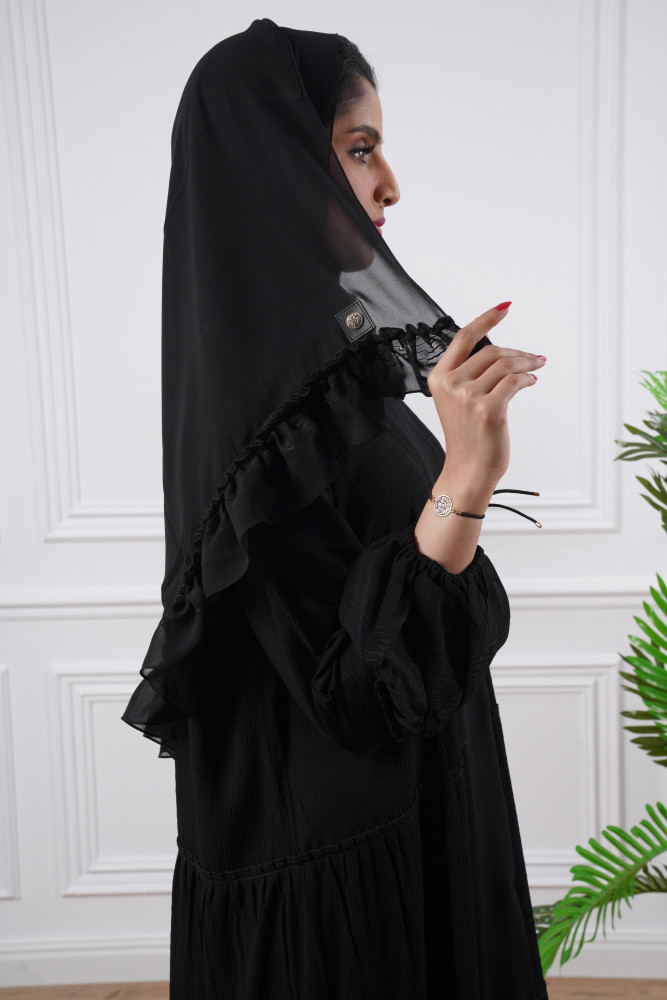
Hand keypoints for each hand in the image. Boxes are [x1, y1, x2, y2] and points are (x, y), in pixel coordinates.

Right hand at [426, 303, 544, 488]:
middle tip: (533, 357)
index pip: (464, 338)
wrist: (468, 470)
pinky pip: (515, 381)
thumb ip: (469, 373)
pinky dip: (528, 379)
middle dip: (516, 352)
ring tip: (536, 368)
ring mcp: (468, 397)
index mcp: (439, 378)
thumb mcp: (458, 400)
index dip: (486, 319)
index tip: (504, 308)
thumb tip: (502, 352)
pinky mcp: (488, 409)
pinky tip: (531, 382)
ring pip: (505, 364)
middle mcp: (450, 384)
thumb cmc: (467, 437)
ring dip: (526, 364)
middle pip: (490, 350)